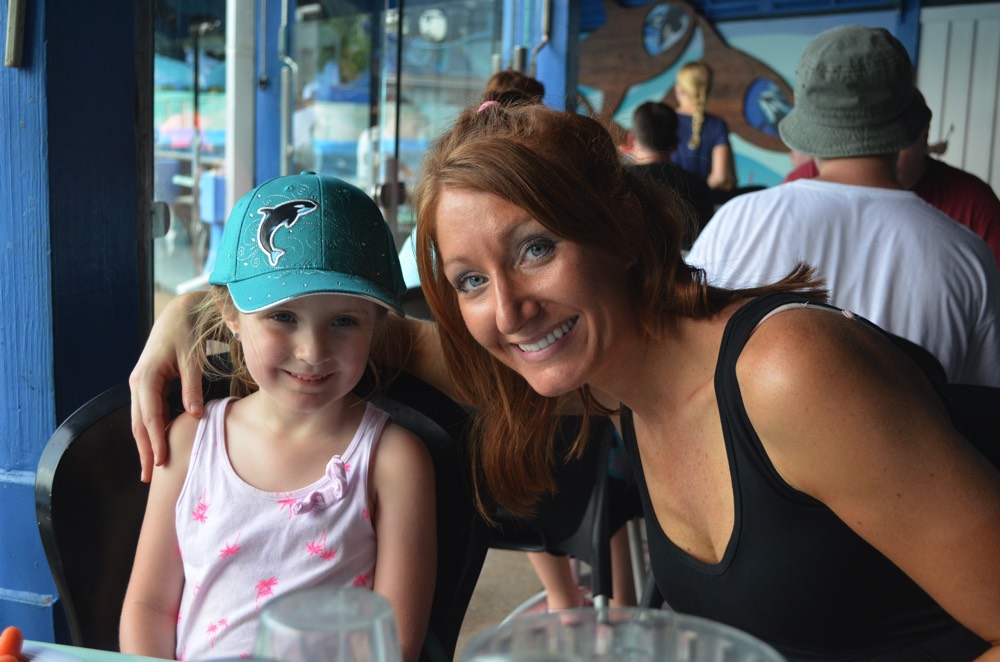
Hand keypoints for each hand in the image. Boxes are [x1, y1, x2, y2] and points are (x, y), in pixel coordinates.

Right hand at [129, 292, 204, 481]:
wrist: (179, 312)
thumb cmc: (186, 332)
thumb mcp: (192, 358)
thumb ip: (192, 386)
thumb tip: (194, 415)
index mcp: (146, 377)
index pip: (149, 417)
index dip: (155, 441)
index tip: (160, 462)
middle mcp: (138, 382)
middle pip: (138, 423)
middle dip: (143, 450)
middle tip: (148, 477)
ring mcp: (140, 383)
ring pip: (140, 419)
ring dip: (145, 443)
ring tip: (149, 467)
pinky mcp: (148, 383)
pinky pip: (146, 411)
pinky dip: (150, 430)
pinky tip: (156, 444)